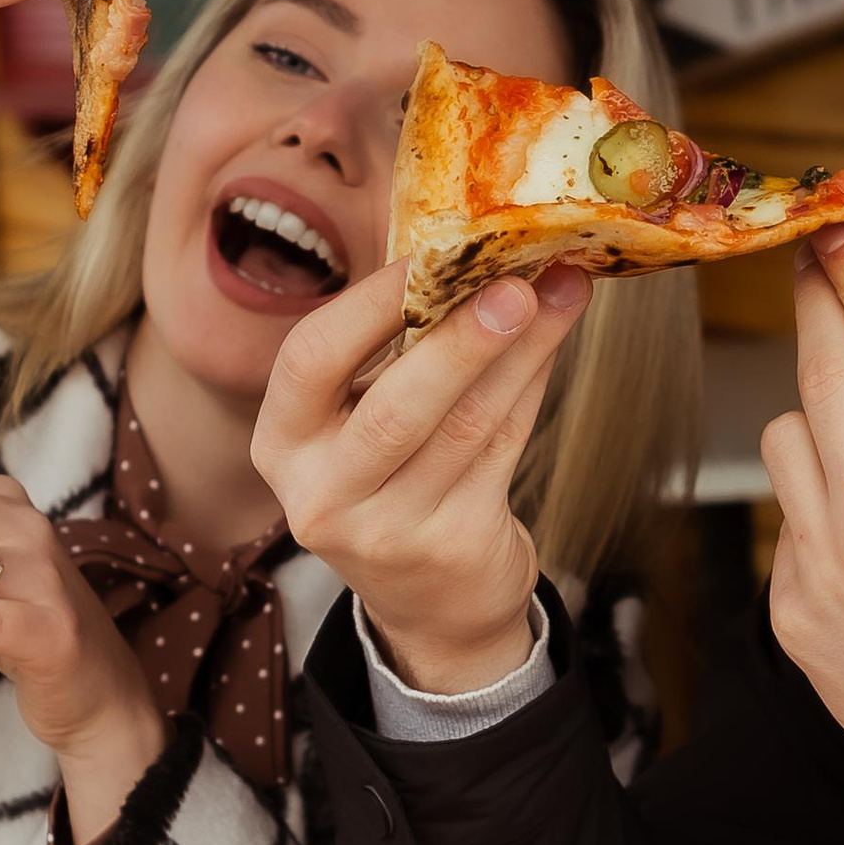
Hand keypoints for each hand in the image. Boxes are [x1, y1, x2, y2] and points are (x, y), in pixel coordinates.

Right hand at [254, 258, 590, 694]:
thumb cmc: (395, 479)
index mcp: (283, 443)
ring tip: (560, 290)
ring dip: (519, 350)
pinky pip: (502, 449)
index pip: (308, 361)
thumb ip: (393, 346)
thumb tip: (462, 240)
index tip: (429, 251)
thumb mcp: (361, 421)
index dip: (368, 303)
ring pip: (463, 426)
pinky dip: (533, 386)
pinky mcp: (453, 546)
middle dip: (461, 337)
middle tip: (516, 282)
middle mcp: (321, 493)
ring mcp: (387, 531)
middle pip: (394, 407)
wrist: (433, 603)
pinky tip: (554, 342)